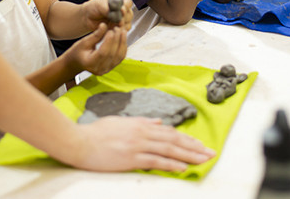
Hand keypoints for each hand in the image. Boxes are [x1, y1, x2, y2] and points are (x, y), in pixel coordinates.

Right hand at [67, 23, 126, 75]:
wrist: (77, 62)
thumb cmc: (78, 51)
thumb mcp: (84, 42)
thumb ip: (95, 35)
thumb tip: (104, 25)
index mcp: (90, 63)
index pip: (103, 53)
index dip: (109, 41)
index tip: (111, 30)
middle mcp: (100, 69)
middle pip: (112, 54)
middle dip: (117, 40)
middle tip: (118, 28)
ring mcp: (107, 69)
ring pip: (119, 56)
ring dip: (122, 43)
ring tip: (123, 31)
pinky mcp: (112, 67)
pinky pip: (120, 57)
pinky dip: (123, 47)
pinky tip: (123, 38)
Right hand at [72, 116, 215, 171]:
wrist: (78, 141)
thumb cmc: (96, 133)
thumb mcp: (120, 122)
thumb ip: (141, 122)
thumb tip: (158, 122)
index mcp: (140, 124)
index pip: (170, 132)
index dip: (187, 138)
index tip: (199, 144)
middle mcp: (142, 132)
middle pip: (174, 140)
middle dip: (195, 147)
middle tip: (211, 153)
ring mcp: (138, 145)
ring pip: (170, 150)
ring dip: (189, 155)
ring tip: (204, 160)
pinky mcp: (132, 157)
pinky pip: (156, 161)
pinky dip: (172, 164)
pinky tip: (183, 168)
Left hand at [83, 0, 133, 31]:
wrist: (87, 17)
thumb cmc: (94, 8)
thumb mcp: (99, 4)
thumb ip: (108, 8)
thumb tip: (116, 14)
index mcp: (119, 1)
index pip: (128, 3)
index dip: (126, 7)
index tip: (121, 10)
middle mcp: (122, 11)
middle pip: (130, 15)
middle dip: (123, 18)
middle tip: (116, 20)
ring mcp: (121, 20)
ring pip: (128, 24)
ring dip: (120, 26)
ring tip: (111, 25)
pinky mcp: (118, 29)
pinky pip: (122, 32)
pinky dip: (118, 31)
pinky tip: (110, 30)